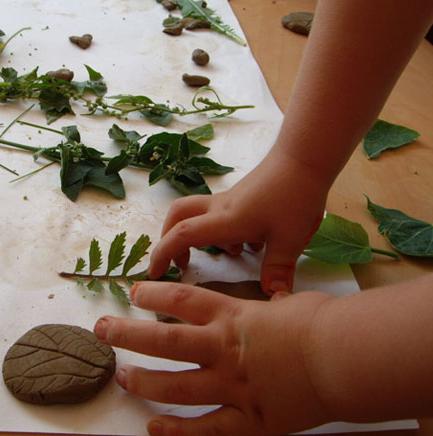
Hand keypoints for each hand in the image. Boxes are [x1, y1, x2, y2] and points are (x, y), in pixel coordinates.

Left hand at [94, 282, 335, 435]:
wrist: (350, 359)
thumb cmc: (326, 325)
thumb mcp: (291, 304)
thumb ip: (269, 306)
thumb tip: (273, 299)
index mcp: (234, 317)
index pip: (181, 301)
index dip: (152, 295)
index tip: (133, 292)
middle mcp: (224, 350)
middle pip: (163, 341)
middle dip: (127, 335)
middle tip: (102, 330)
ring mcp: (233, 386)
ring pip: (175, 386)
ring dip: (143, 382)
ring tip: (122, 377)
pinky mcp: (249, 419)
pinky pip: (205, 429)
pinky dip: (177, 432)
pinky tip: (154, 428)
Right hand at [146, 152, 328, 294]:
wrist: (304, 160)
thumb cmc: (295, 196)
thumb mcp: (291, 240)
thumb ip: (278, 270)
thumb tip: (273, 298)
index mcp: (225, 221)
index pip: (181, 235)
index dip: (162, 254)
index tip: (154, 273)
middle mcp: (219, 209)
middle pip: (177, 217)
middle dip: (168, 239)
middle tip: (179, 263)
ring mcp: (228, 201)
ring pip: (196, 215)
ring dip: (199, 236)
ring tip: (225, 255)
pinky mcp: (240, 198)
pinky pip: (217, 215)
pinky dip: (222, 231)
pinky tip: (249, 243)